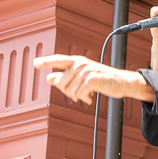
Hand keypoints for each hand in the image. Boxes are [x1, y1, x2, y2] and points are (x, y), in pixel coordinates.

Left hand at [33, 55, 153, 104]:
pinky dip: (84, 98)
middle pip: (60, 82)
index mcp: (77, 61)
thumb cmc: (103, 80)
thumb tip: (49, 78)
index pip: (58, 60)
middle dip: (67, 91)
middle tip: (78, 93)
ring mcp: (87, 70)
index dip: (46, 62)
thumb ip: (65, 77)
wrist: (122, 82)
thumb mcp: (83, 77)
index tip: (35, 63)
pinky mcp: (93, 79)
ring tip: (86, 94)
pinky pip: (79, 93)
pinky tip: (90, 97)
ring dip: (77, 96)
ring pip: (69, 90)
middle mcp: (81, 63)